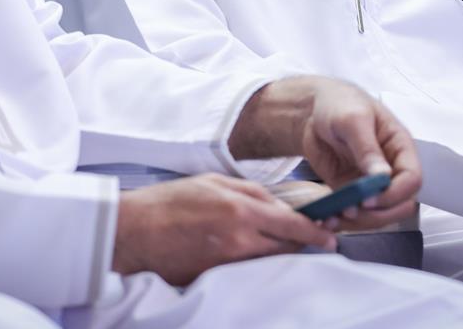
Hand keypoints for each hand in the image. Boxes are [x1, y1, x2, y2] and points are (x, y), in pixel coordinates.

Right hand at [112, 174, 336, 284]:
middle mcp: (239, 240)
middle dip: (297, 243)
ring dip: (274, 253)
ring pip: (268, 263)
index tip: (329, 237)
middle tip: (303, 237)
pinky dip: (252, 264)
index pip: (292, 225)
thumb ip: (252, 192)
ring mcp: (228, 264)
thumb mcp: (213, 182)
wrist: (133, 232)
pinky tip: (243, 254)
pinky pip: (246, 273)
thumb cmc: (169, 201)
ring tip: (266, 242)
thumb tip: (281, 206)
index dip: (316, 233)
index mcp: (241, 210)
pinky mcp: (216, 279)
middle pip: (286, 248)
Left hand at [228, 76, 421, 226]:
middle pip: (400, 204)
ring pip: (379, 215)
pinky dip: (343, 221)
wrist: (312, 110)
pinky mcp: (352, 192)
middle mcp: (391, 168)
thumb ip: (367, 148)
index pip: (412, 179)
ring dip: (359, 222)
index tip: (369, 199)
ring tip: (334, 217)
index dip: (394, 194)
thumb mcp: (353, 120)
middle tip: (351, 211)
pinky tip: (327, 219)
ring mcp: (372, 183)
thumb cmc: (340, 104)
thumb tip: (383, 175)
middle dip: (378, 214)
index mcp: (400, 147)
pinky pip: (356, 214)